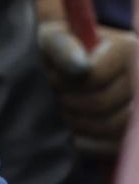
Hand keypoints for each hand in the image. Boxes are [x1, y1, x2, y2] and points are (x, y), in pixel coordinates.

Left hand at [36, 14, 133, 156]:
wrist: (82, 67)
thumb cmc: (64, 50)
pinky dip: (93, 145)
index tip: (53, 77)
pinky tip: (78, 136)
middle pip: (101, 103)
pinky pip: (118, 145)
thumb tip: (81, 68)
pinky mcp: (137, 130)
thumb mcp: (55, 38)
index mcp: (128, 50)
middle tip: (59, 97)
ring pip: (112, 126)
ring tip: (67, 113)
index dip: (64, 82)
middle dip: (70, 102)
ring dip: (79, 123)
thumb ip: (61, 47)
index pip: (93, 77)